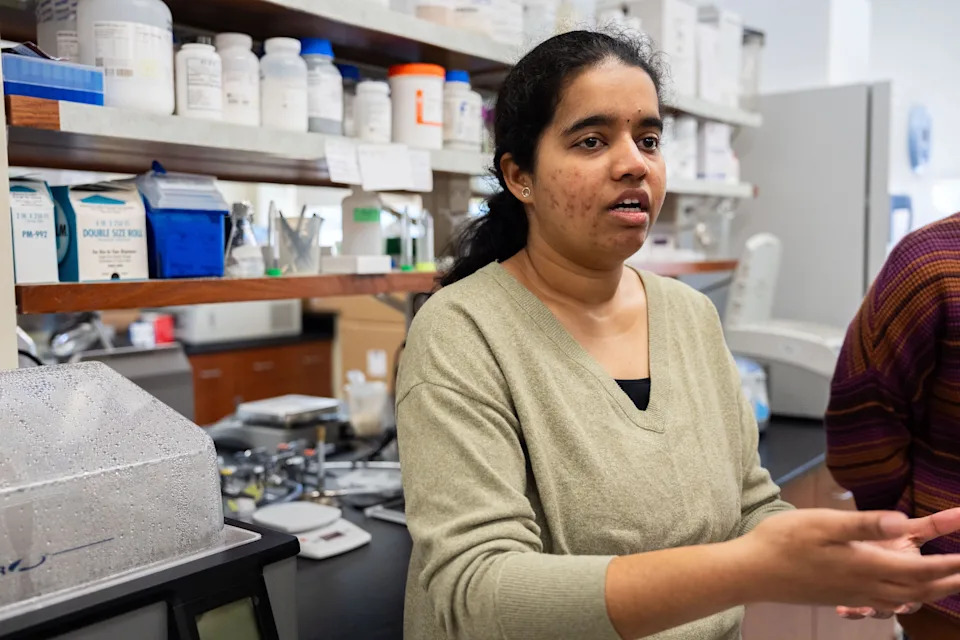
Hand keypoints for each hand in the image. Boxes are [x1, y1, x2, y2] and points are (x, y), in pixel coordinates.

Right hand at [737, 508, 959, 610]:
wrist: (752, 573)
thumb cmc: (783, 542)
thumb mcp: (822, 523)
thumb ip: (864, 523)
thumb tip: (903, 521)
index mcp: (864, 565)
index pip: (919, 569)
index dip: (949, 564)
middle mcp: (864, 585)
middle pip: (919, 590)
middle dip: (949, 581)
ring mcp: (852, 594)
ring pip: (904, 598)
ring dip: (932, 591)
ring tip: (948, 581)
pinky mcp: (841, 596)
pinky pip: (886, 602)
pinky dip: (907, 597)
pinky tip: (903, 591)